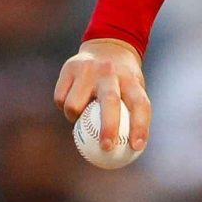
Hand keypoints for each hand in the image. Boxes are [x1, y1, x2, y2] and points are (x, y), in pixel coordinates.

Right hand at [54, 38, 148, 156]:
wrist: (105, 46)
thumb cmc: (122, 80)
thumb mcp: (133, 90)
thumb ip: (131, 116)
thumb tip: (127, 155)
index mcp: (130, 79)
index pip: (140, 104)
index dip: (140, 127)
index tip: (136, 147)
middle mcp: (110, 72)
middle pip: (110, 102)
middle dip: (108, 127)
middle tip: (107, 148)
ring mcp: (87, 69)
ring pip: (74, 105)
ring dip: (75, 118)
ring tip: (81, 117)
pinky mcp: (69, 68)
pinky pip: (61, 99)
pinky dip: (63, 107)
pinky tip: (70, 103)